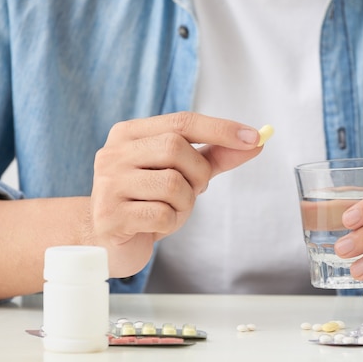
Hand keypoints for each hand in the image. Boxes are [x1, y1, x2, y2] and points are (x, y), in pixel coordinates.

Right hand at [88, 112, 262, 277]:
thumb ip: (216, 155)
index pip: (182, 121)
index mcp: (130, 133)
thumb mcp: (184, 173)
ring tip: (171, 209)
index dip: (220, 129)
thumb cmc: (148, 200)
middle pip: (176, 148)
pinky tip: (157, 225)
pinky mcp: (110, 216)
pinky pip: (162, 215)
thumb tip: (256, 141)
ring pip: (172, 184)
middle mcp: (114, 152)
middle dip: (199, 172)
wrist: (106, 240)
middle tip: (194, 189)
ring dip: (185, 202)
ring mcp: (108, 183)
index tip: (254, 137)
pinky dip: (172, 223)